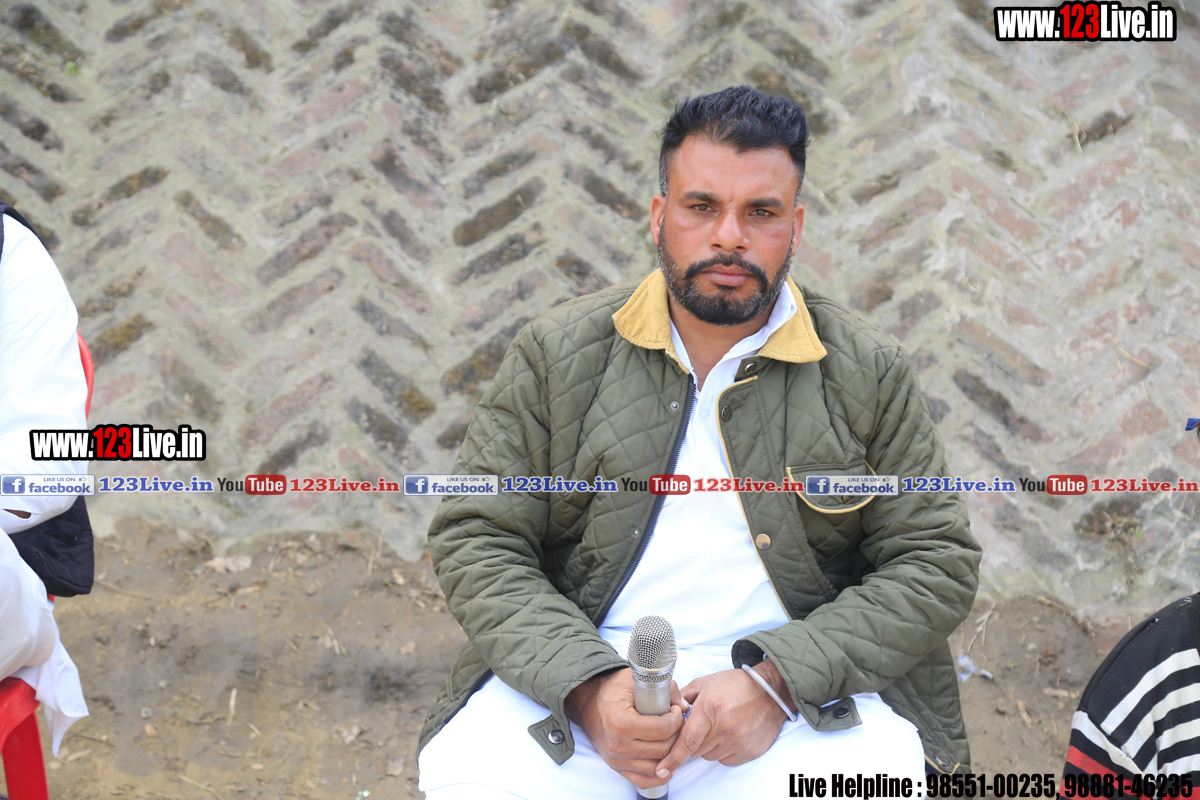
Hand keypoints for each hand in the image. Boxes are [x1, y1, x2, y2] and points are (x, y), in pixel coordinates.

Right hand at [564, 667, 684, 790]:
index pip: (663, 730)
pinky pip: (643, 780)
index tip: (675, 710)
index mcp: (622, 723)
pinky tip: (666, 762)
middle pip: (663, 750)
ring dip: (671, 754)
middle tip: (677, 723)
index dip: (676, 719)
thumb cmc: (610, 689)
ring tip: (672, 738)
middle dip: (677, 735)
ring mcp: (617, 760)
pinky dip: (658, 775)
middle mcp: (618, 746)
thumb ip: (663, 687)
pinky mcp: (617, 767)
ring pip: (658, 767)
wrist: (587, 701)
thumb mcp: (635, 680)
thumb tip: (683, 706)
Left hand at [655, 663, 791, 775]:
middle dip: (693, 740)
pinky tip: (730, 734)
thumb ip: (683, 697)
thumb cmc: (737, 685)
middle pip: (696, 750)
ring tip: (719, 725)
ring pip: (709, 756)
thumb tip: (668, 711)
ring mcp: (738, 742)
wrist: (769, 692)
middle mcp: (725, 728)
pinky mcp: (749, 752)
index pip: (687, 740)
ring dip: (708, 745)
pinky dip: (723, 750)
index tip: (662, 770)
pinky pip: (725, 760)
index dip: (673, 758)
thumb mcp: (705, 683)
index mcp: (710, 709)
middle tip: (702, 725)